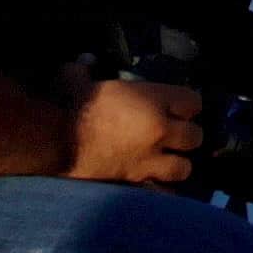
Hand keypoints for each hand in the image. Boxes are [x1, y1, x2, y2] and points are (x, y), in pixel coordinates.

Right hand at [68, 77, 202, 186]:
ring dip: (176, 165)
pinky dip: (159, 190)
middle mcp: (160, 130)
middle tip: (172, 136)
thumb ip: (88, 71)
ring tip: (164, 162)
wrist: (57, 141)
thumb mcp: (82, 80)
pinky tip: (153, 185)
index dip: (186, 105)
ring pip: (183, 168)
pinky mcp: (136, 182)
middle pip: (195, 136)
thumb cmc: (71, 106)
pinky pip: (161, 192)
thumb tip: (83, 61)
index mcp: (153, 100)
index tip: (176, 107)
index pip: (193, 102)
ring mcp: (150, 159)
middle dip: (186, 136)